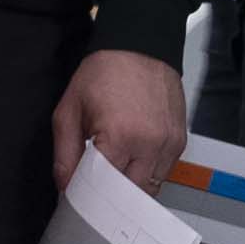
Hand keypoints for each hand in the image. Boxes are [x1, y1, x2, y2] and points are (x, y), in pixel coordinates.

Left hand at [50, 48, 189, 196]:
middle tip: (96, 189)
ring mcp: (168, 143)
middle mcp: (150, 143)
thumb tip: (66, 187)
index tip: (80, 197)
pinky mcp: (179, 141)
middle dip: (111, 197)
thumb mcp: (69, 111)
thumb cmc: (104, 73)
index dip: (89, 197)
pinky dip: (147, 173)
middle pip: (130, 196)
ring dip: (132, 187)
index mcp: (120, 136)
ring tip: (116, 169)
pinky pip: (164, 173)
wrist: (139, 45)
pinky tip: (134, 158)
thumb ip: (65, 154)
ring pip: (150, 189)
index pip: (104, 190)